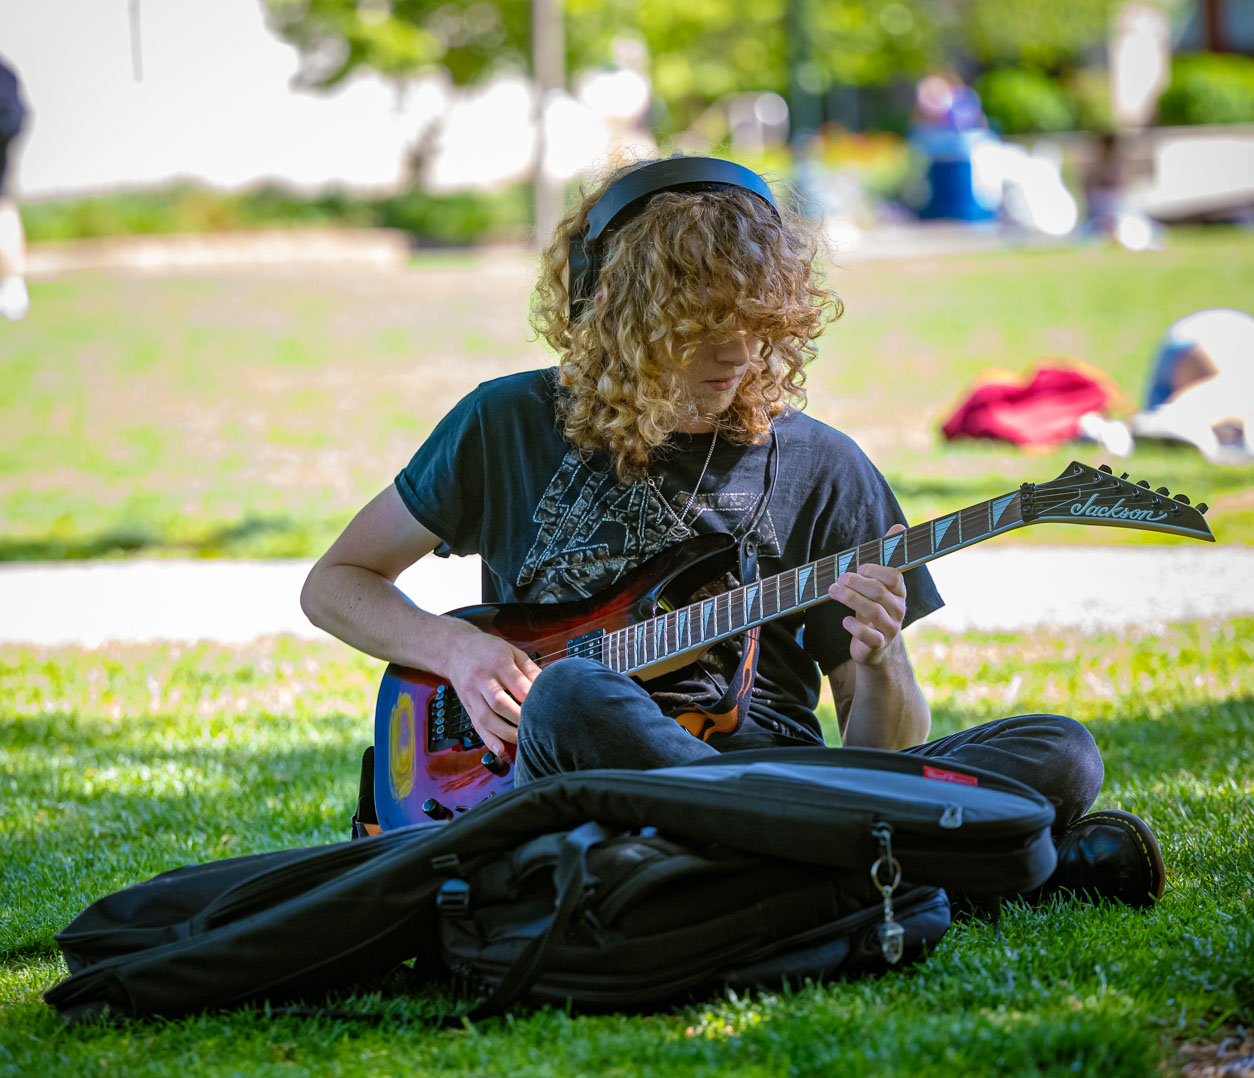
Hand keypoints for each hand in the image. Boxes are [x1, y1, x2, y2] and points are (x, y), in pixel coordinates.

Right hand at [443, 623, 541, 754]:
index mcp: (497, 662)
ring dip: (505, 733)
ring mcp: (471, 693)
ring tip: (523, 742)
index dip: (531, 698)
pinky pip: (476, 725)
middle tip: (537, 728)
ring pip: (486, 718)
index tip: (545, 708)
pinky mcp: (467, 705)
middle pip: (499, 702)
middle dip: (519, 718)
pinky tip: (501, 751)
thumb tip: (548, 686)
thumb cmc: (489, 650)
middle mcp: (482, 678)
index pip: (516, 683)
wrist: (456, 649)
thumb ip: (530, 669)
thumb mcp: (512, 651)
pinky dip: (489, 740)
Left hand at [828, 523, 907, 666]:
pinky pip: (870, 637)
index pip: (895, 578)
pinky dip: (856, 628)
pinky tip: (845, 620)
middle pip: (880, 593)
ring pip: (873, 612)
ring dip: (850, 599)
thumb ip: (886, 558)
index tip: (859, 567)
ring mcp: (890, 629)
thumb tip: (899, 527)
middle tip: (838, 579)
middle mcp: (898, 610)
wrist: (876, 646)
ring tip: (832, 591)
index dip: (876, 570)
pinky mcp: (878, 645)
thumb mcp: (879, 584)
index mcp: (899, 593)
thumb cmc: (874, 607)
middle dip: (856, 583)